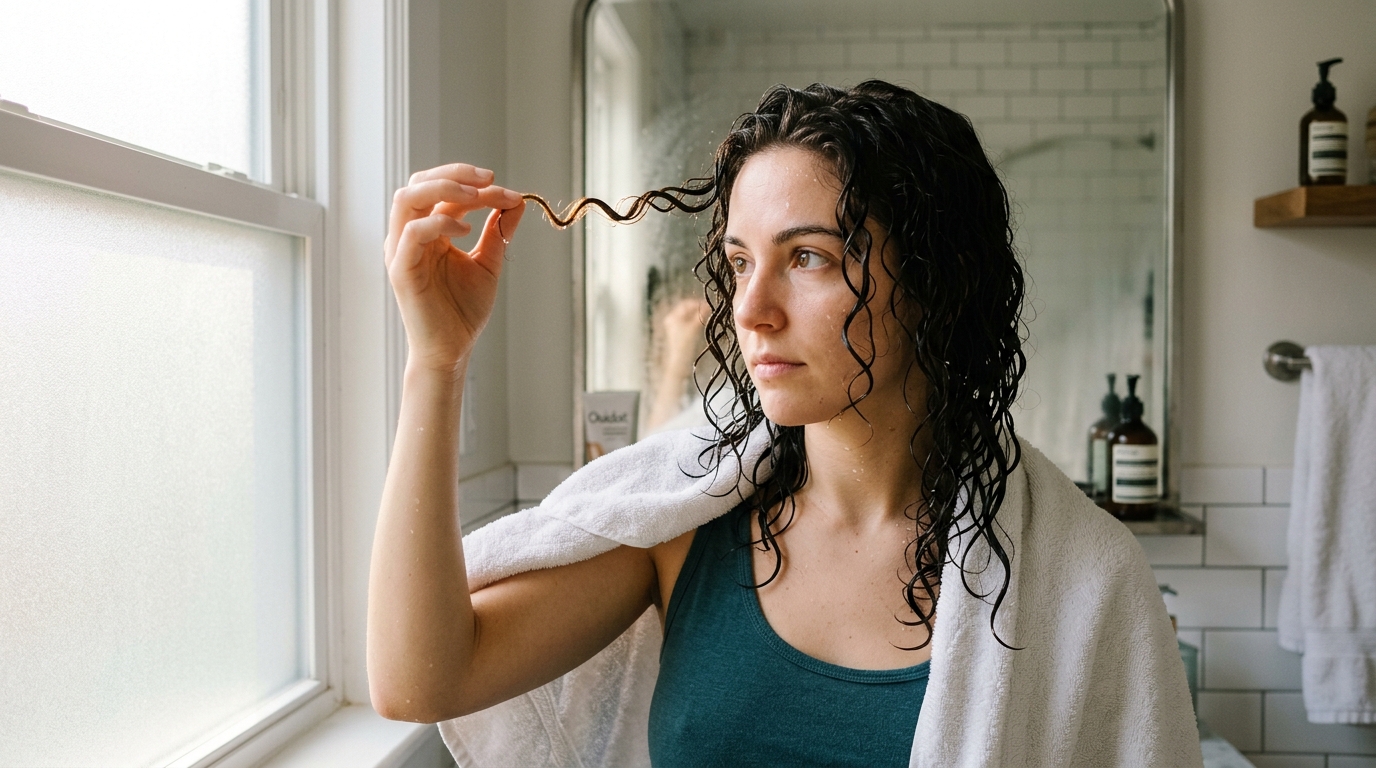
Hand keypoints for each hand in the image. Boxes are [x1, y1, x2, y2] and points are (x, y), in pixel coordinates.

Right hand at [384, 163, 525, 373]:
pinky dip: (440, 222)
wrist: (453, 349)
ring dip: (443, 188)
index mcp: (428, 230)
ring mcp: (401, 250)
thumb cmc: (463, 310)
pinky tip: (466, 230)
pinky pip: (411, 233)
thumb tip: (517, 201)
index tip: (510, 192)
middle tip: (491, 180)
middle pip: (419, 183)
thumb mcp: (488, 262)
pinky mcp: (401, 270)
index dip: (476, 184)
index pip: (444, 191)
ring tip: (477, 195)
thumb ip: (498, 232)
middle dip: (456, 174)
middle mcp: (409, 235)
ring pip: (407, 198)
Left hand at [660, 297, 708, 365]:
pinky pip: (688, 324)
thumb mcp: (695, 326)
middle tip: (709, 311)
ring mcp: (675, 327)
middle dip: (698, 310)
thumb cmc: (685, 343)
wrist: (680, 361)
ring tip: (707, 317)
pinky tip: (702, 324)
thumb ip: (702, 314)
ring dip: (698, 316)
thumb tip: (709, 306)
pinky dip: (695, 322)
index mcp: (673, 316)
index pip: (686, 304)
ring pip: (688, 317)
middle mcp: (672, 320)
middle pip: (687, 310)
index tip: (708, 305)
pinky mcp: (679, 334)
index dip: (698, 303)